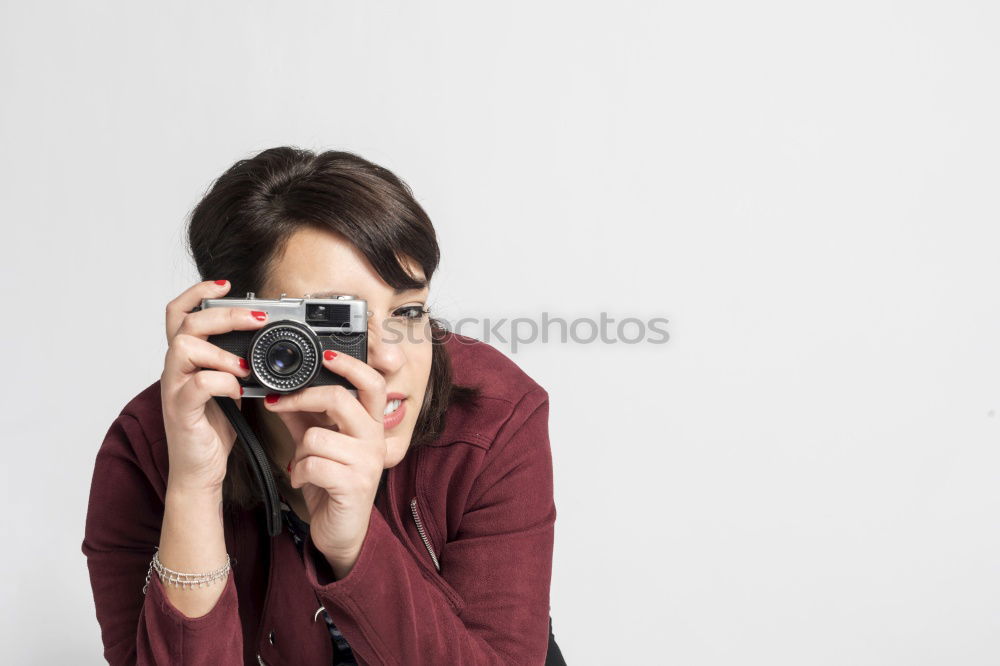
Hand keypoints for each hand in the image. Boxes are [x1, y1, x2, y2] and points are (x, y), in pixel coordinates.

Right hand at [160, 279, 268, 493]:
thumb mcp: (229, 387)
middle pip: (188, 323)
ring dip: (222, 352)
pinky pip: (198, 383)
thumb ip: (237, 363)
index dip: (198, 293)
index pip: (179, 313)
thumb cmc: (213, 428)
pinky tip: (238, 393)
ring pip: (185, 347)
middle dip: (226, 315)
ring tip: (245, 368)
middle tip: (257, 320)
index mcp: (186, 359)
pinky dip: (223, 382)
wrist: (200, 469)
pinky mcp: (181, 410)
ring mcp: (174, 388)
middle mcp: (175, 369)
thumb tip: (264, 344)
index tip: (225, 285)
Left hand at [263, 350, 387, 573]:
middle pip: (341, 399)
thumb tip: (282, 389)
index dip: (349, 364)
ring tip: (303, 464)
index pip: (371, 383)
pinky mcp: (354, 485)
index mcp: (371, 424)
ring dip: (299, 451)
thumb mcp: (318, 445)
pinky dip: (299, 473)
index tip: (324, 354)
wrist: (342, 532)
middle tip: (279, 402)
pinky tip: (304, 480)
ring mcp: (367, 462)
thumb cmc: (333, 485)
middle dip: (303, 397)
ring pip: (317, 436)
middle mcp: (375, 438)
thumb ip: (305, 416)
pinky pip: (312, 464)